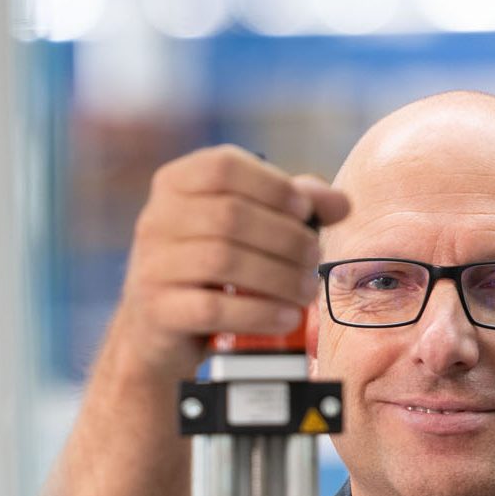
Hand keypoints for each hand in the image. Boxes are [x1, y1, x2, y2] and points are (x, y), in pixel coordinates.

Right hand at [113, 145, 349, 378]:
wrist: (161, 329)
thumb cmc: (210, 270)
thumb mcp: (244, 229)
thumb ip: (290, 207)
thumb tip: (342, 203)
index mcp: (175, 184)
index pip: (223, 166)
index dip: (273, 186)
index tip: (305, 211)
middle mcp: (156, 219)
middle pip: (230, 216)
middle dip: (286, 238)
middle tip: (315, 258)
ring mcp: (153, 265)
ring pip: (223, 261)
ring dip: (279, 277)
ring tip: (307, 291)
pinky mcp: (159, 311)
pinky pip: (214, 308)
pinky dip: (259, 313)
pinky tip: (287, 317)